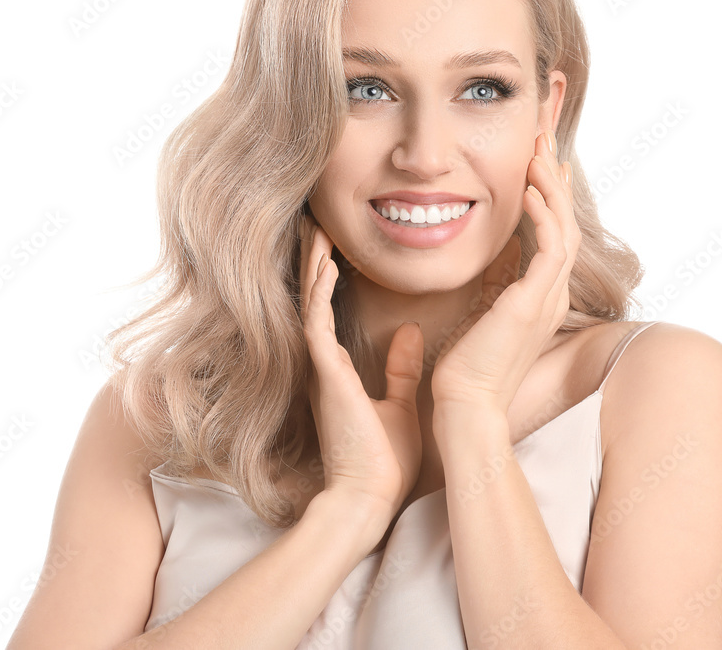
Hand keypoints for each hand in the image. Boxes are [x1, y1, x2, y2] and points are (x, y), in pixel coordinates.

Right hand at [298, 213, 424, 525]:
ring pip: (311, 304)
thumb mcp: (399, 404)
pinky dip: (319, 293)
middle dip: (315, 261)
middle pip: (314, 300)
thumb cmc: (384, 461)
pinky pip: (316, 323)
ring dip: (313, 267)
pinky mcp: (325, 374)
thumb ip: (400, 369)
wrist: (371, 498)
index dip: (329, 277)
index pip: (330, 312)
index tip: (334, 245)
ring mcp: (321, 368)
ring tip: (316, 230)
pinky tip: (324, 265)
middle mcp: (324, 364)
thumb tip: (410, 334)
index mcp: (338, 370)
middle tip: (316, 223)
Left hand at [430, 130, 579, 414]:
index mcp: (540, 298)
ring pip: (565, 228)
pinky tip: (529, 188)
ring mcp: (547, 299)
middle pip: (566, 223)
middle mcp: (551, 295)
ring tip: (539, 150)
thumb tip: (495, 258)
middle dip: (555, 179)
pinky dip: (544, 214)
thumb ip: (495, 285)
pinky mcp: (533, 303)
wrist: (465, 406)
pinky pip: (551, 247)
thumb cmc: (466, 369)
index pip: (555, 235)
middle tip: (545, 139)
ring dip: (552, 186)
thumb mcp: (484, 314)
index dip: (551, 196)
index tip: (541, 163)